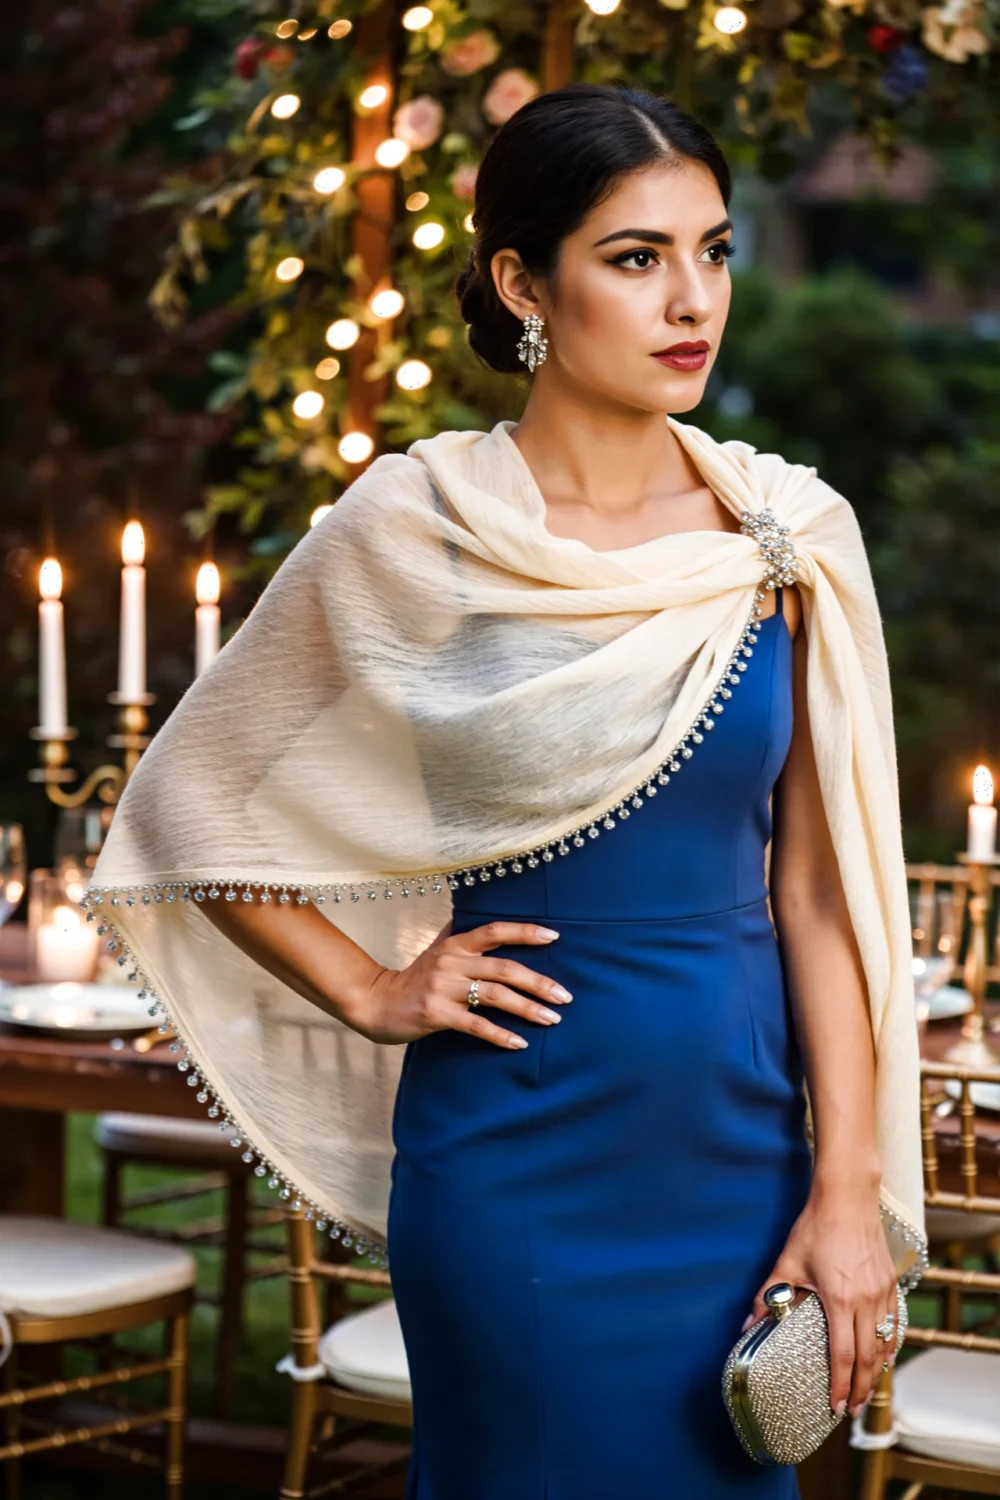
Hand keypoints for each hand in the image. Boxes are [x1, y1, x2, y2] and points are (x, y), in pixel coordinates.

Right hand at [347, 919, 572, 1049]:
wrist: (376, 1002)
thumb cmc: (414, 978)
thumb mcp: (436, 950)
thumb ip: (462, 936)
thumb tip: (493, 924)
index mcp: (454, 944)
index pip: (495, 931)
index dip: (525, 932)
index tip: (555, 938)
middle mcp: (450, 962)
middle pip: (503, 968)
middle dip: (539, 982)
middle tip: (565, 996)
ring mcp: (442, 988)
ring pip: (495, 996)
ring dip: (528, 1008)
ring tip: (552, 1019)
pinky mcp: (436, 1014)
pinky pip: (476, 1025)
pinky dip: (501, 1035)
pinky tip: (520, 1042)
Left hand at [741, 1182, 898, 1418]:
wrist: (848, 1197)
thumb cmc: (816, 1227)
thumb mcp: (787, 1262)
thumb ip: (766, 1296)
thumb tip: (746, 1326)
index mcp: (841, 1300)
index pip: (843, 1355)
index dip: (839, 1384)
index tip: (834, 1406)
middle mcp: (867, 1300)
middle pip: (868, 1358)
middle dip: (860, 1388)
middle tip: (851, 1410)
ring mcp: (884, 1292)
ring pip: (886, 1344)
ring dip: (877, 1371)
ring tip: (865, 1391)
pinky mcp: (892, 1283)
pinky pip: (895, 1324)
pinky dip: (889, 1346)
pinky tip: (882, 1356)